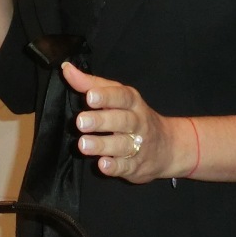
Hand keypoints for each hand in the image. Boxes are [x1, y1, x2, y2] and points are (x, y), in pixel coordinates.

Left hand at [63, 62, 186, 182]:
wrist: (168, 146)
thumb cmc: (132, 115)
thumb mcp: (116, 96)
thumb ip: (91, 83)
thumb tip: (67, 69)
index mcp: (132, 102)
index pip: (121, 96)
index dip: (106, 96)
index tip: (89, 96)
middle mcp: (137, 122)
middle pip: (121, 120)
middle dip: (100, 121)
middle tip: (81, 122)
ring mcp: (139, 145)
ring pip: (122, 145)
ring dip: (102, 145)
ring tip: (83, 144)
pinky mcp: (136, 166)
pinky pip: (125, 167)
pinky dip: (115, 167)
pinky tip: (102, 165)